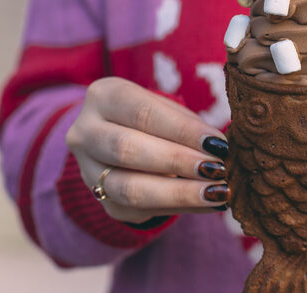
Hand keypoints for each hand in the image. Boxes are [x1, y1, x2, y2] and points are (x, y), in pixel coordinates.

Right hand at [66, 77, 231, 224]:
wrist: (119, 141)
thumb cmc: (154, 120)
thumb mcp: (168, 111)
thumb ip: (190, 126)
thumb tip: (221, 150)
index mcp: (103, 97)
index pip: (143, 113)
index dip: (182, 130)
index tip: (218, 145)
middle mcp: (85, 132)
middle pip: (128, 149)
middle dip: (179, 161)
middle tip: (218, 170)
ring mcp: (87, 171)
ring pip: (129, 188)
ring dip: (179, 193)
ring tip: (216, 193)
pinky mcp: (102, 202)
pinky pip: (139, 210)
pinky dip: (179, 207)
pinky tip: (208, 204)